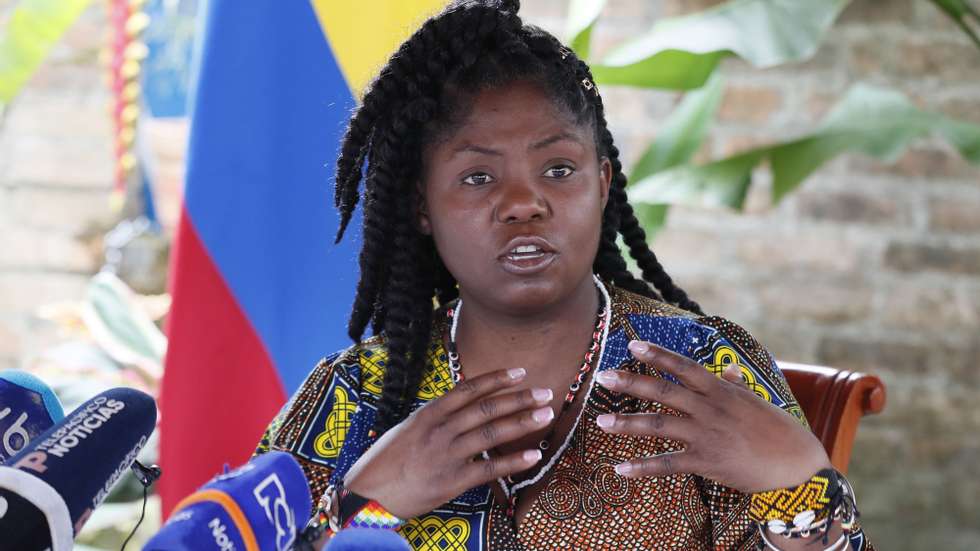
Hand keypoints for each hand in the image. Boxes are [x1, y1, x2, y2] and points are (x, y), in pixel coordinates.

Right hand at [342, 367, 554, 518]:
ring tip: (546, 415)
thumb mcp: (407, 430)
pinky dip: (513, 461)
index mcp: (428, 414)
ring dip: (523, 422)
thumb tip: (461, 408)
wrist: (368, 496)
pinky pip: (489, 469)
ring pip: (492, 433)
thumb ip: (435, 419)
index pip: (468, 389)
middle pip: (486, 408)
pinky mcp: (452, 481)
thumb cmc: (385, 462)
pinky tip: (533, 455)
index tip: (520, 373)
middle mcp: (440, 430)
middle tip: (545, 392)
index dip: (496, 379)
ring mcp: (446, 455)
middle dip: (519, 398)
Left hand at [594, 340, 830, 492]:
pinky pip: (667, 463)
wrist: (797, 466)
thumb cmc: (777, 431)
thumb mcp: (755, 401)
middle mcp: (709, 409)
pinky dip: (642, 467)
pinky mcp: (706, 462)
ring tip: (599, 422)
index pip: (683, 367)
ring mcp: (706, 435)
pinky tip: (620, 470)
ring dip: (626, 423)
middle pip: (662, 391)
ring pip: (658, 425)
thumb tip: (727, 369)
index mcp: (720, 391)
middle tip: (602, 377)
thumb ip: (735, 385)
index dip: (658, 355)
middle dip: (630, 382)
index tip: (632, 344)